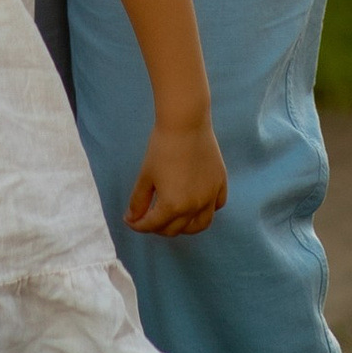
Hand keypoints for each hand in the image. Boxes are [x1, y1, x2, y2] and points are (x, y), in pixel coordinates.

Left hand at [125, 117, 226, 237]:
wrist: (186, 123)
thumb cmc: (162, 147)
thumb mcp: (146, 175)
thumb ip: (138, 201)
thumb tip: (131, 219)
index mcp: (172, 206)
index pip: (153, 225)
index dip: (138, 225)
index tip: (131, 220)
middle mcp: (194, 207)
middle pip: (175, 229)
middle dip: (158, 227)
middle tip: (149, 217)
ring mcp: (210, 197)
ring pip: (200, 225)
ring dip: (184, 226)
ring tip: (174, 218)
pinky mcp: (221, 184)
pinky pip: (216, 206)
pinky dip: (205, 210)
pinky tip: (196, 203)